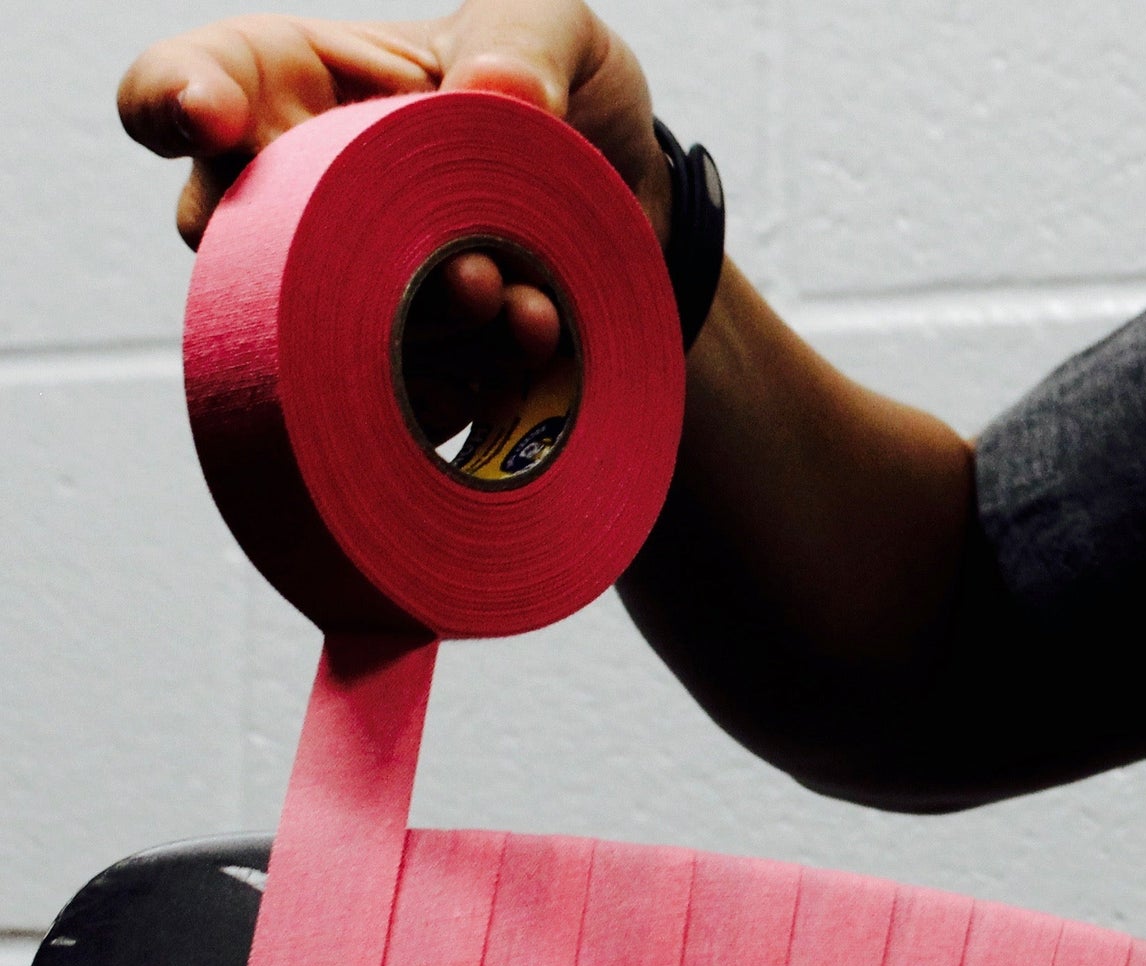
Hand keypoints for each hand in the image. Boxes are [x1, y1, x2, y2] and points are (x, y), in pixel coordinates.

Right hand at [118, 3, 671, 444]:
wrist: (623, 200)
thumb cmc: (550, 91)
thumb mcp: (550, 23)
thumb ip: (526, 41)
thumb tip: (500, 92)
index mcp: (298, 85)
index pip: (190, 84)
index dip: (174, 97)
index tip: (207, 115)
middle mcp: (299, 198)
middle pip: (239, 248)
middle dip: (319, 261)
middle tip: (438, 250)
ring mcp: (348, 291)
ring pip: (327, 339)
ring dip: (417, 327)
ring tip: (496, 288)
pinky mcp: (410, 364)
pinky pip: (402, 399)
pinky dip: (464, 382)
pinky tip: (533, 336)